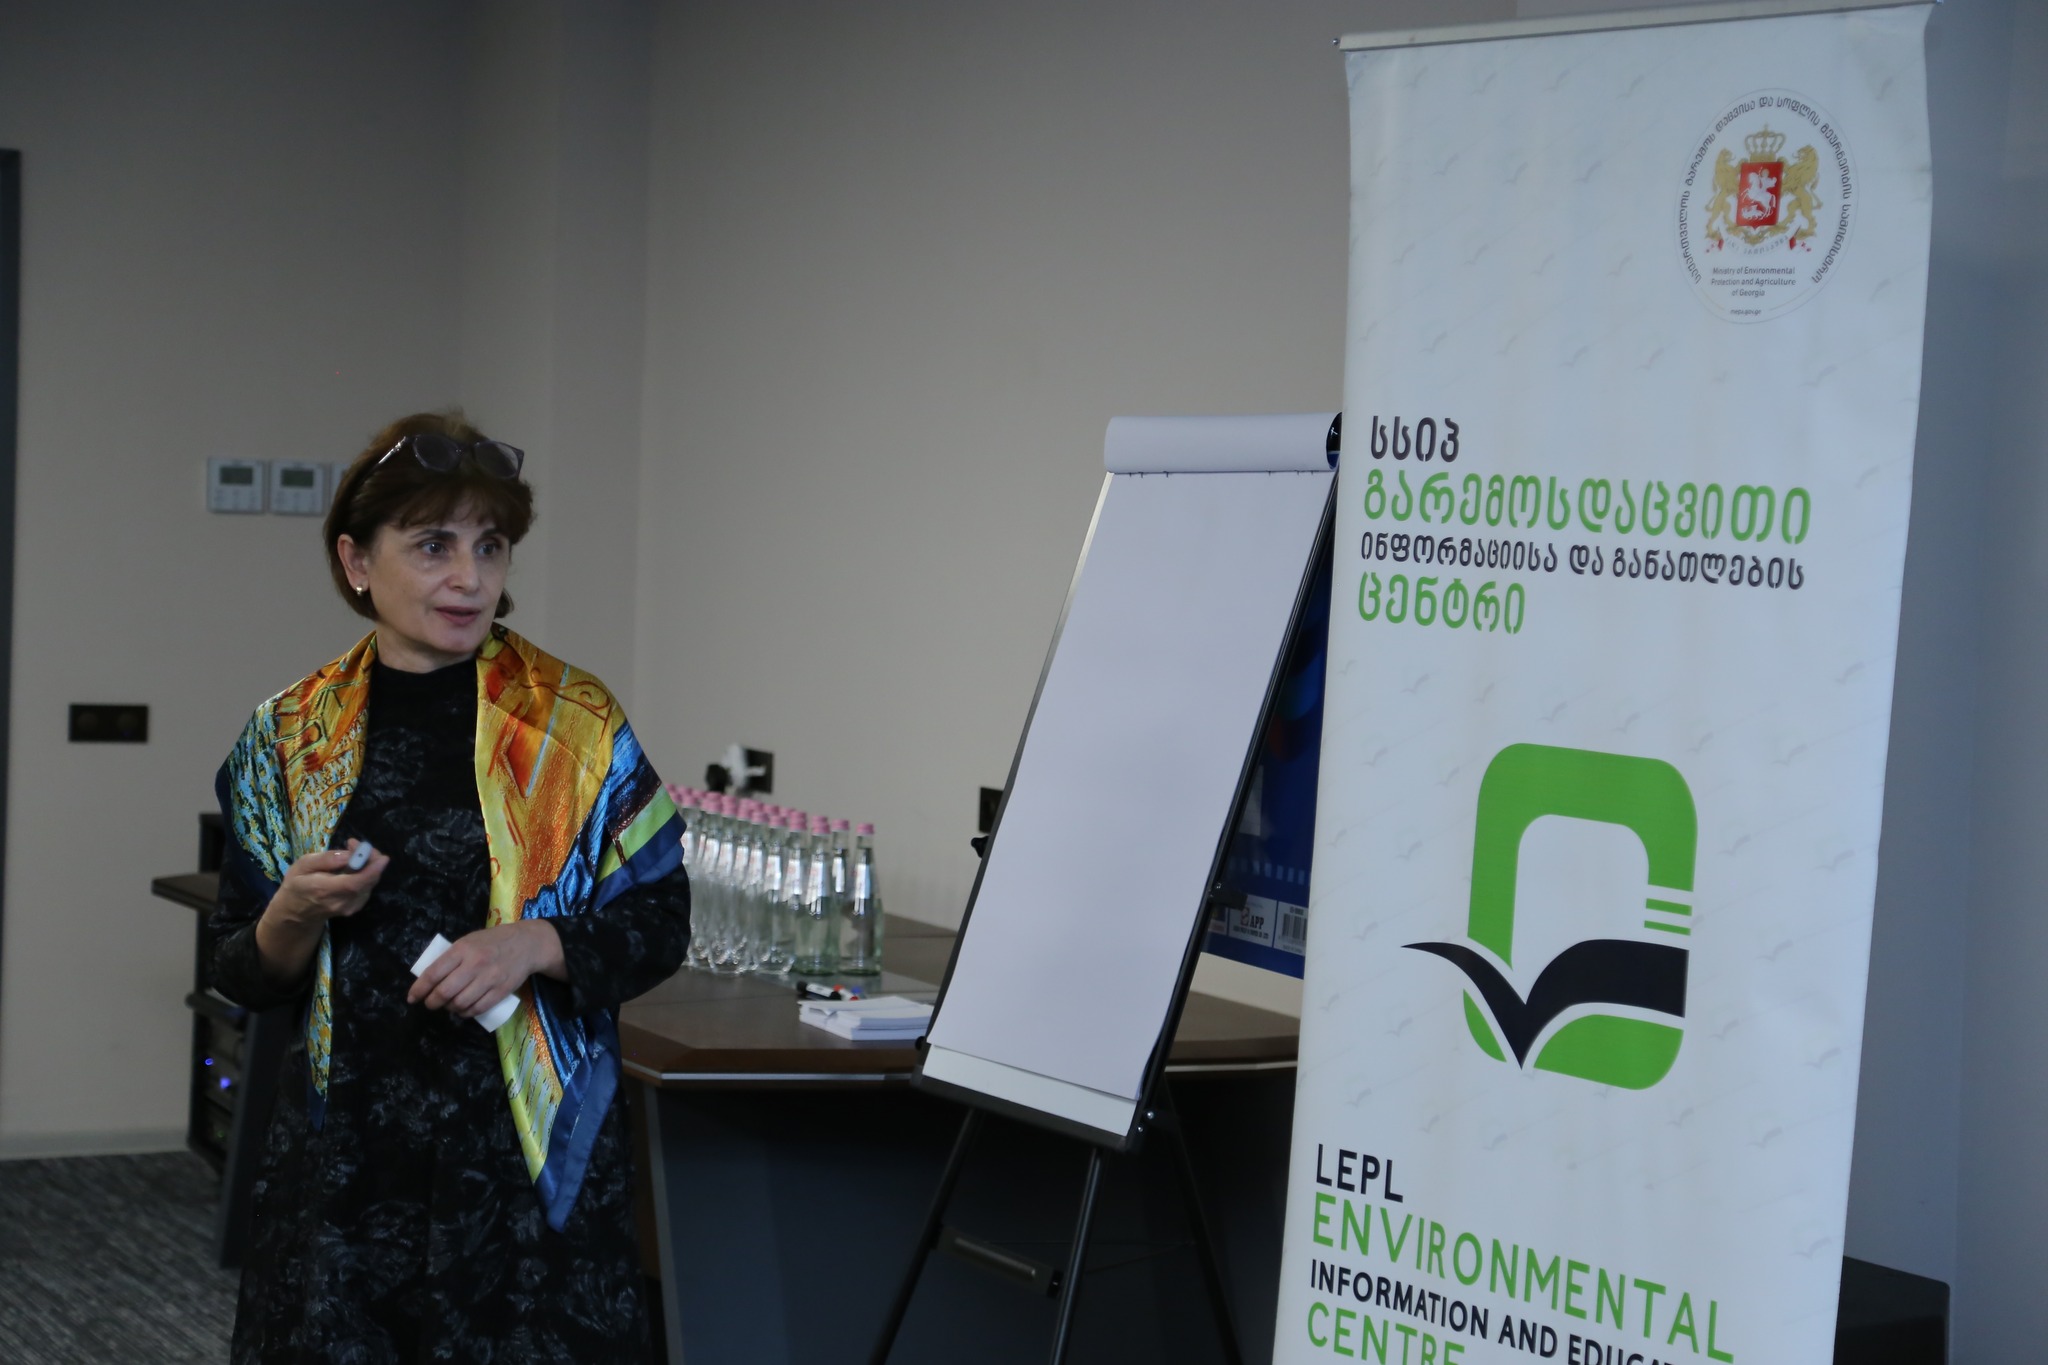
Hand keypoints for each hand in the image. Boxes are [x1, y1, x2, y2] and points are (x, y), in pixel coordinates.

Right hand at [268, 840, 389, 927]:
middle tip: (358, 845)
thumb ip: (325, 860)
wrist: (295, 913)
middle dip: (371, 860)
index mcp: (324, 890)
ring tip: (354, 853)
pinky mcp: (354, 908)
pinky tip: (355, 866)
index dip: (371, 870)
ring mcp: (349, 908)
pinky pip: (367, 888)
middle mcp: (340, 902)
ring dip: (369, 866)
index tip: (383, 857)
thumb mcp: (302, 866)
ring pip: (369, 884)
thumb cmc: (297, 885)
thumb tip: (348, 854)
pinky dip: (367, 875)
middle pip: (366, 882)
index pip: (353, 883)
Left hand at [408, 921, 564, 1019]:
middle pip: (445, 992)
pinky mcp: (501, 991)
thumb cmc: (492, 941)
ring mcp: (489, 979)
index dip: (419, 989)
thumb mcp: (469, 941)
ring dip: (450, 1008)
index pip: (434, 973)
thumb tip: (429, 979)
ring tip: (449, 1005)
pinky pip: (478, 1008)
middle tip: (430, 1004)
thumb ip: (451, 957)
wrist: (527, 944)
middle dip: (432, 1002)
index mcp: (463, 949)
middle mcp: (475, 964)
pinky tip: (463, 1010)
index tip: (412, 998)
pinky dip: (466, 1013)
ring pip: (460, 1003)